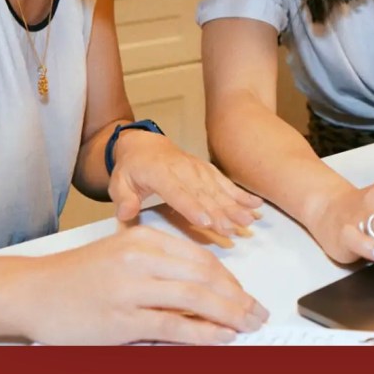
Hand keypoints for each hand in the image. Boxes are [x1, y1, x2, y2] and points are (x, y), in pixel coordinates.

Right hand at [20, 225, 268, 344]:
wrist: (33, 291)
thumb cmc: (76, 275)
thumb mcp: (121, 253)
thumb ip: (159, 265)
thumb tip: (203, 288)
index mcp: (142, 237)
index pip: (199, 256)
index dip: (229, 278)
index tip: (244, 294)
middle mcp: (140, 258)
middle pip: (205, 276)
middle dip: (237, 296)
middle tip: (257, 311)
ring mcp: (131, 289)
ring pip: (195, 299)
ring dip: (229, 314)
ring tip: (248, 325)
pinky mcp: (122, 320)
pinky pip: (173, 326)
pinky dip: (203, 334)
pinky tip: (222, 337)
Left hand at [109, 130, 261, 234]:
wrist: (144, 145)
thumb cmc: (131, 168)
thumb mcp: (118, 182)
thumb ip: (122, 198)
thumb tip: (126, 213)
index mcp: (160, 172)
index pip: (178, 192)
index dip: (193, 207)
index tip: (207, 222)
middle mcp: (182, 169)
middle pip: (204, 193)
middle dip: (222, 211)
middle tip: (237, 227)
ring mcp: (197, 169)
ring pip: (218, 189)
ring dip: (236, 205)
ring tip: (250, 220)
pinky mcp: (207, 171)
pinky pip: (225, 183)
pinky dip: (241, 194)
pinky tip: (255, 205)